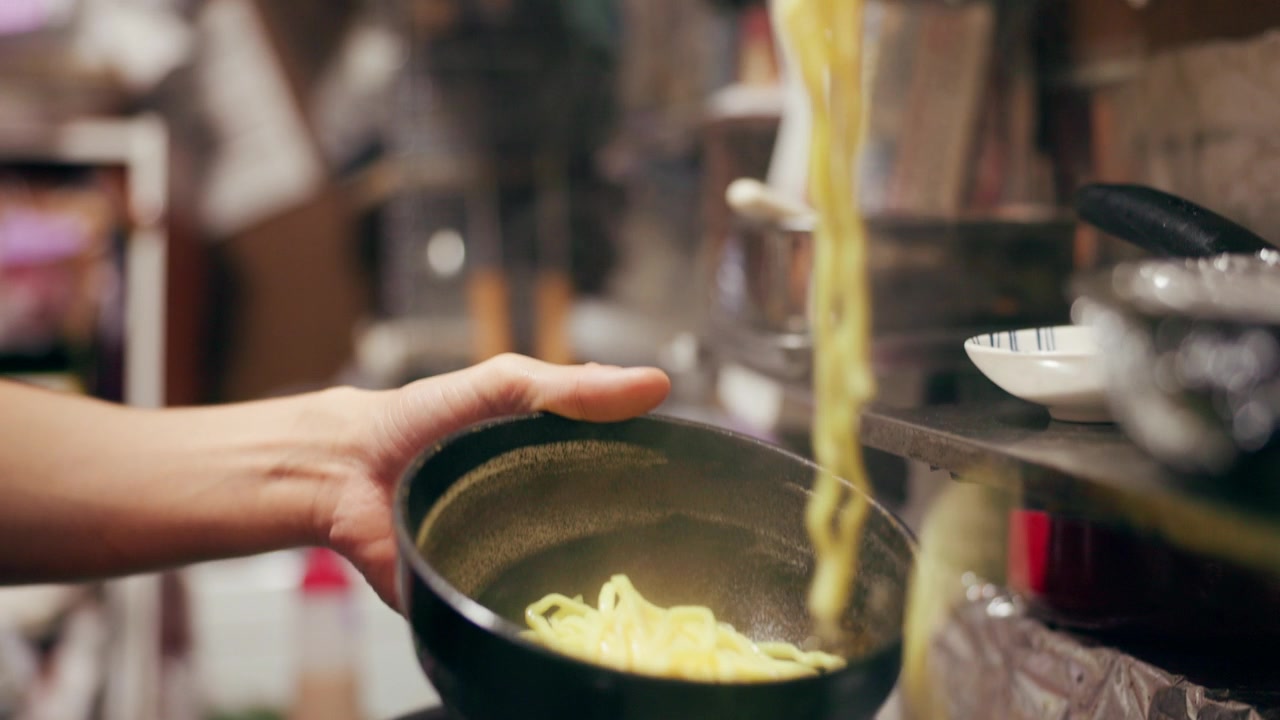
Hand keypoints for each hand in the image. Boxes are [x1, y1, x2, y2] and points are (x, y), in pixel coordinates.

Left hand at [319, 354, 669, 607]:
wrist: (346, 470)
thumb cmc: (425, 418)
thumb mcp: (504, 384)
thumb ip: (572, 387)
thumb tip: (659, 385)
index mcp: (559, 461)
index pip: (627, 475)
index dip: (663, 481)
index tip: (702, 490)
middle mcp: (548, 512)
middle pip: (611, 531)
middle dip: (644, 540)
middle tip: (682, 547)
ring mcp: (520, 558)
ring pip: (578, 580)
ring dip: (604, 585)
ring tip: (646, 589)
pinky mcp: (485, 598)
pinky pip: (528, 615)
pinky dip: (553, 620)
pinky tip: (583, 622)